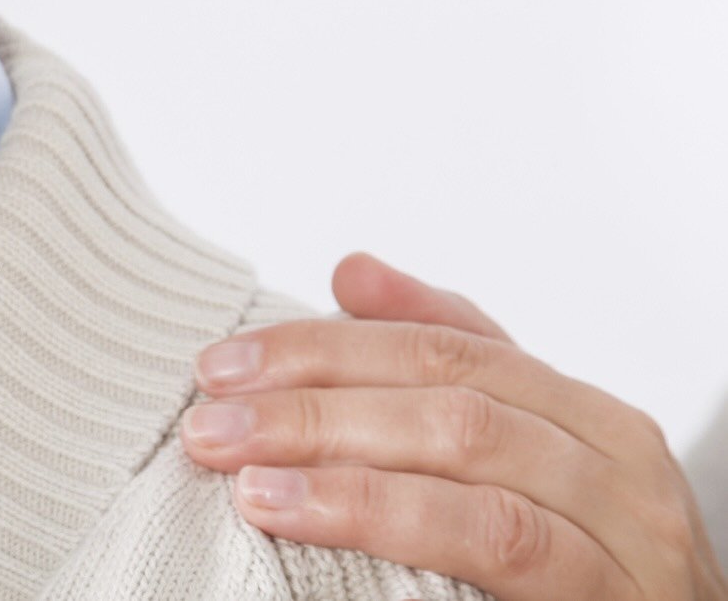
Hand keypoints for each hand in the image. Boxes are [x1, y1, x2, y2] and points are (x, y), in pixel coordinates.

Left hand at [179, 251, 724, 600]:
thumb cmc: (593, 574)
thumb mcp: (530, 463)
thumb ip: (451, 367)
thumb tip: (352, 272)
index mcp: (591, 420)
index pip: (445, 349)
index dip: (325, 348)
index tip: (227, 363)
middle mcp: (619, 469)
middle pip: (451, 400)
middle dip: (316, 400)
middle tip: (213, 416)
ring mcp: (627, 543)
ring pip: (471, 468)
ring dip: (341, 465)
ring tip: (245, 476)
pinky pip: (498, 547)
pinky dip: (391, 522)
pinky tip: (311, 521)